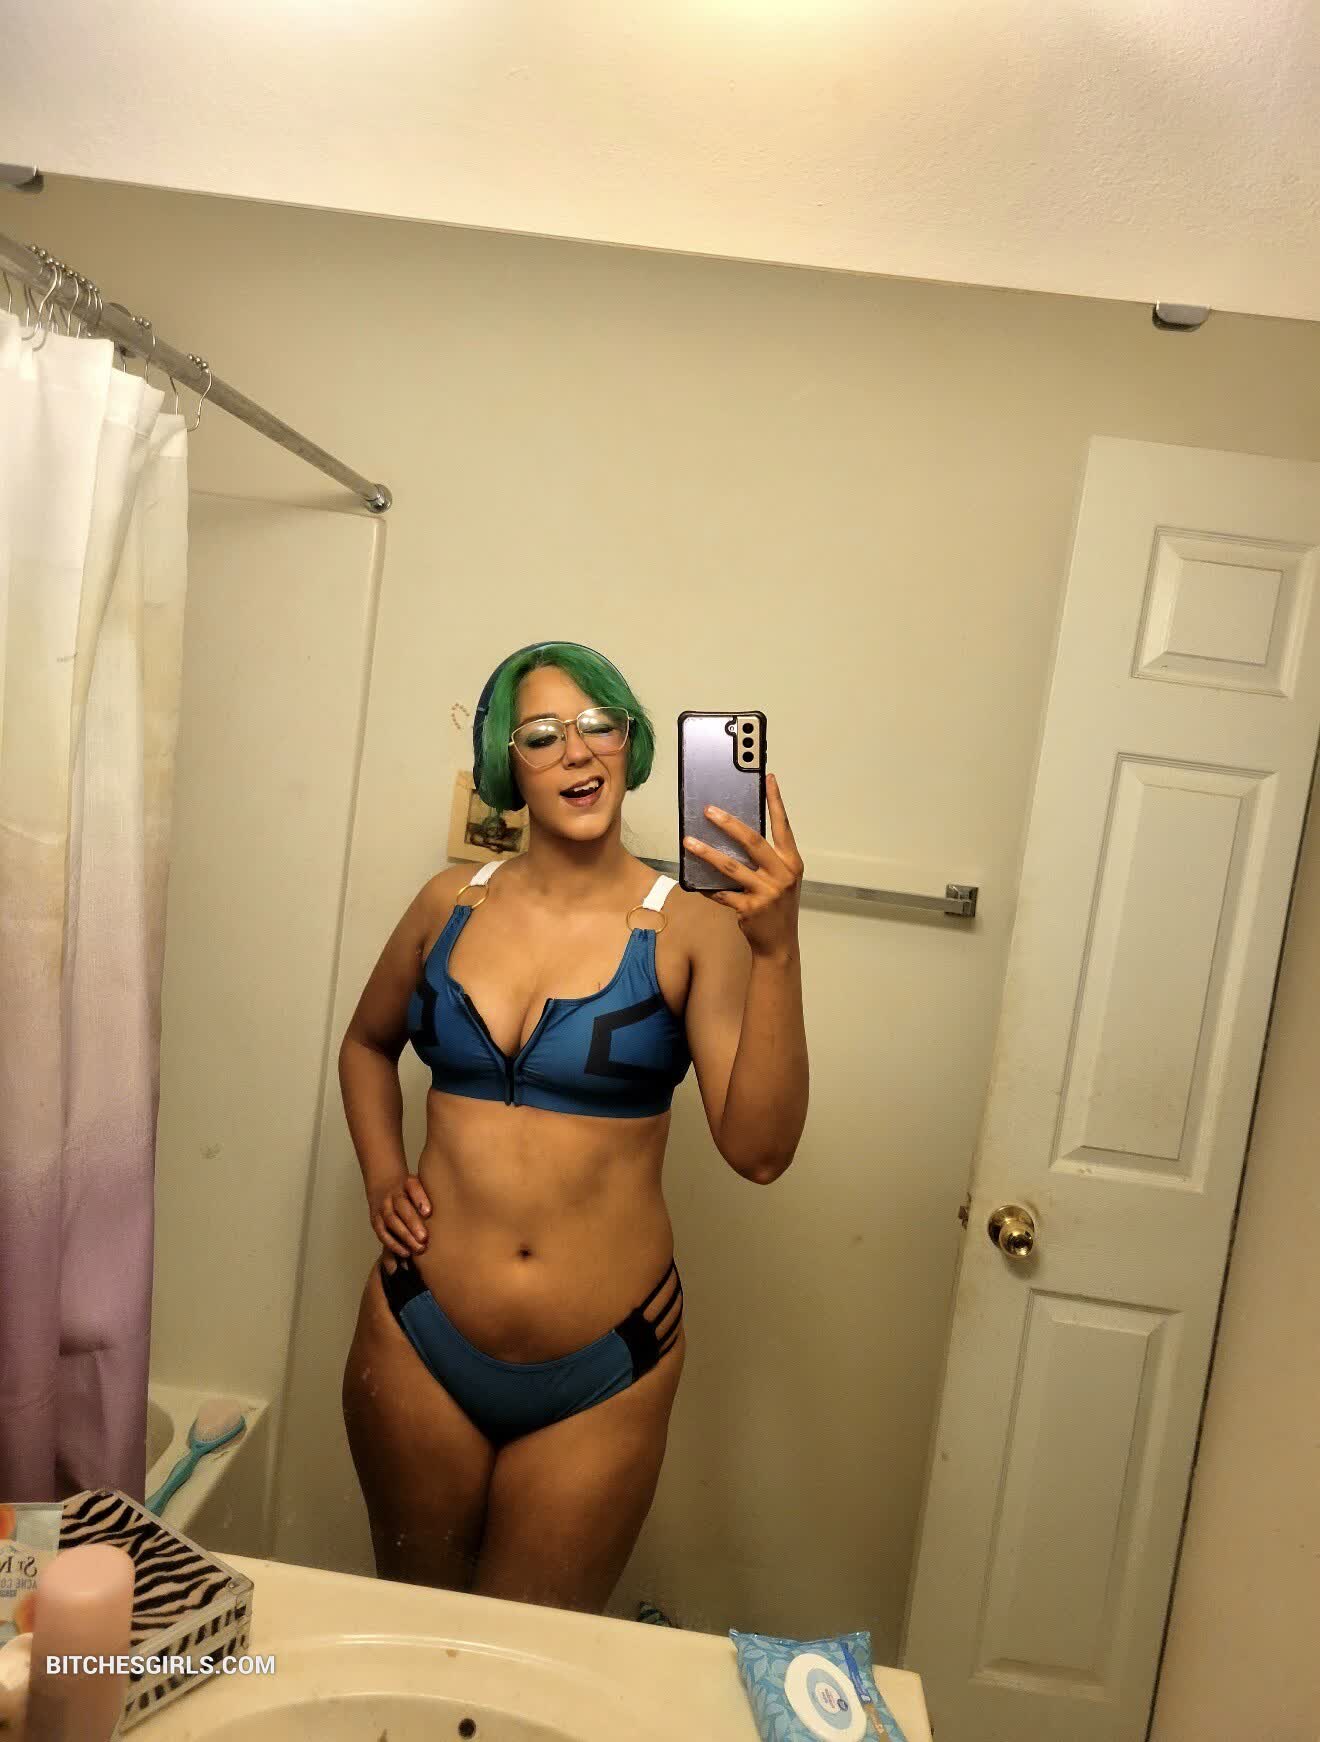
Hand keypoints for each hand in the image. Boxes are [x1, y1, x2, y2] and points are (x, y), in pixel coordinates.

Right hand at [368, 1174, 431, 1273]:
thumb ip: (432, 1195)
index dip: (419, 1199)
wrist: (384, 1187)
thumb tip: (454, 1209)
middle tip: (425, 1238)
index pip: (413, 1187)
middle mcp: (393, 1194)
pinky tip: (406, 1253)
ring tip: (419, 1248)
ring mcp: (382, 1207)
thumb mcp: (421, 1187)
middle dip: (413, 1223)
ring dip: (405, 1236)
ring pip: (392, 1221)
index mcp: (407, 1183)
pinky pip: (383, 1233)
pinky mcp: (375, 1220)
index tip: (428, 1212)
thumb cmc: (412, 1192)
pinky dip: (393, 1244)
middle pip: (402, 1207)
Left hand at [683, 772, 803, 959]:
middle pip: (753, 842)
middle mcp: (783, 875)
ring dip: (707, 853)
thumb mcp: (780, 879)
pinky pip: (722, 893)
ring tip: (689, 841)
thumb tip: (735, 833)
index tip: (768, 778)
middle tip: (709, 810)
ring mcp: (767, 893)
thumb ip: (766, 859)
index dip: (776, 801)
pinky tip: (695, 881)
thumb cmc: (777, 906)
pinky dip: (707, 887)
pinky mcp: (750, 909)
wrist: (779, 944)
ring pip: (731, 867)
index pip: (783, 826)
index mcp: (792, 862)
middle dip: (729, 824)